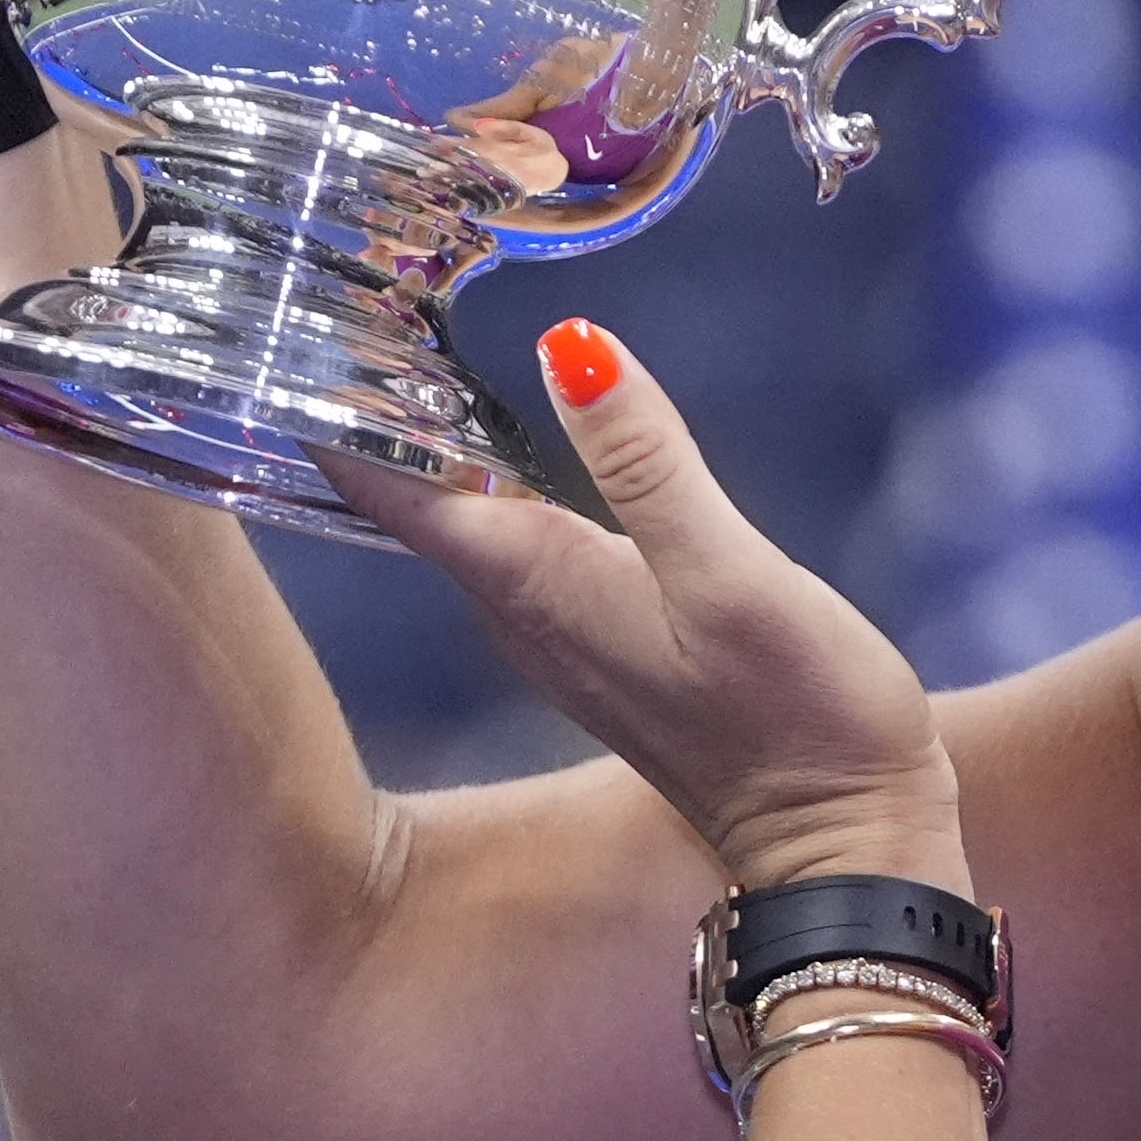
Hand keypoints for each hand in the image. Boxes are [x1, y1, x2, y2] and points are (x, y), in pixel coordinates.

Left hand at [349, 322, 965, 892]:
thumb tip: (570, 346)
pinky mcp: (604, 644)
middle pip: (413, 498)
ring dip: (437, 442)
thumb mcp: (730, 574)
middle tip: (352, 295)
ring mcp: (560, 634)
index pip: (393, 487)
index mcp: (534, 582)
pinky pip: (518, 545)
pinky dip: (499, 482)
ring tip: (411, 342)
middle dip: (379, 404)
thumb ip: (648, 463)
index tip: (300, 321)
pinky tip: (514, 440)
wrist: (839, 845)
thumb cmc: (793, 712)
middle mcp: (522, 612)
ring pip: (465, 520)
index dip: (337, 405)